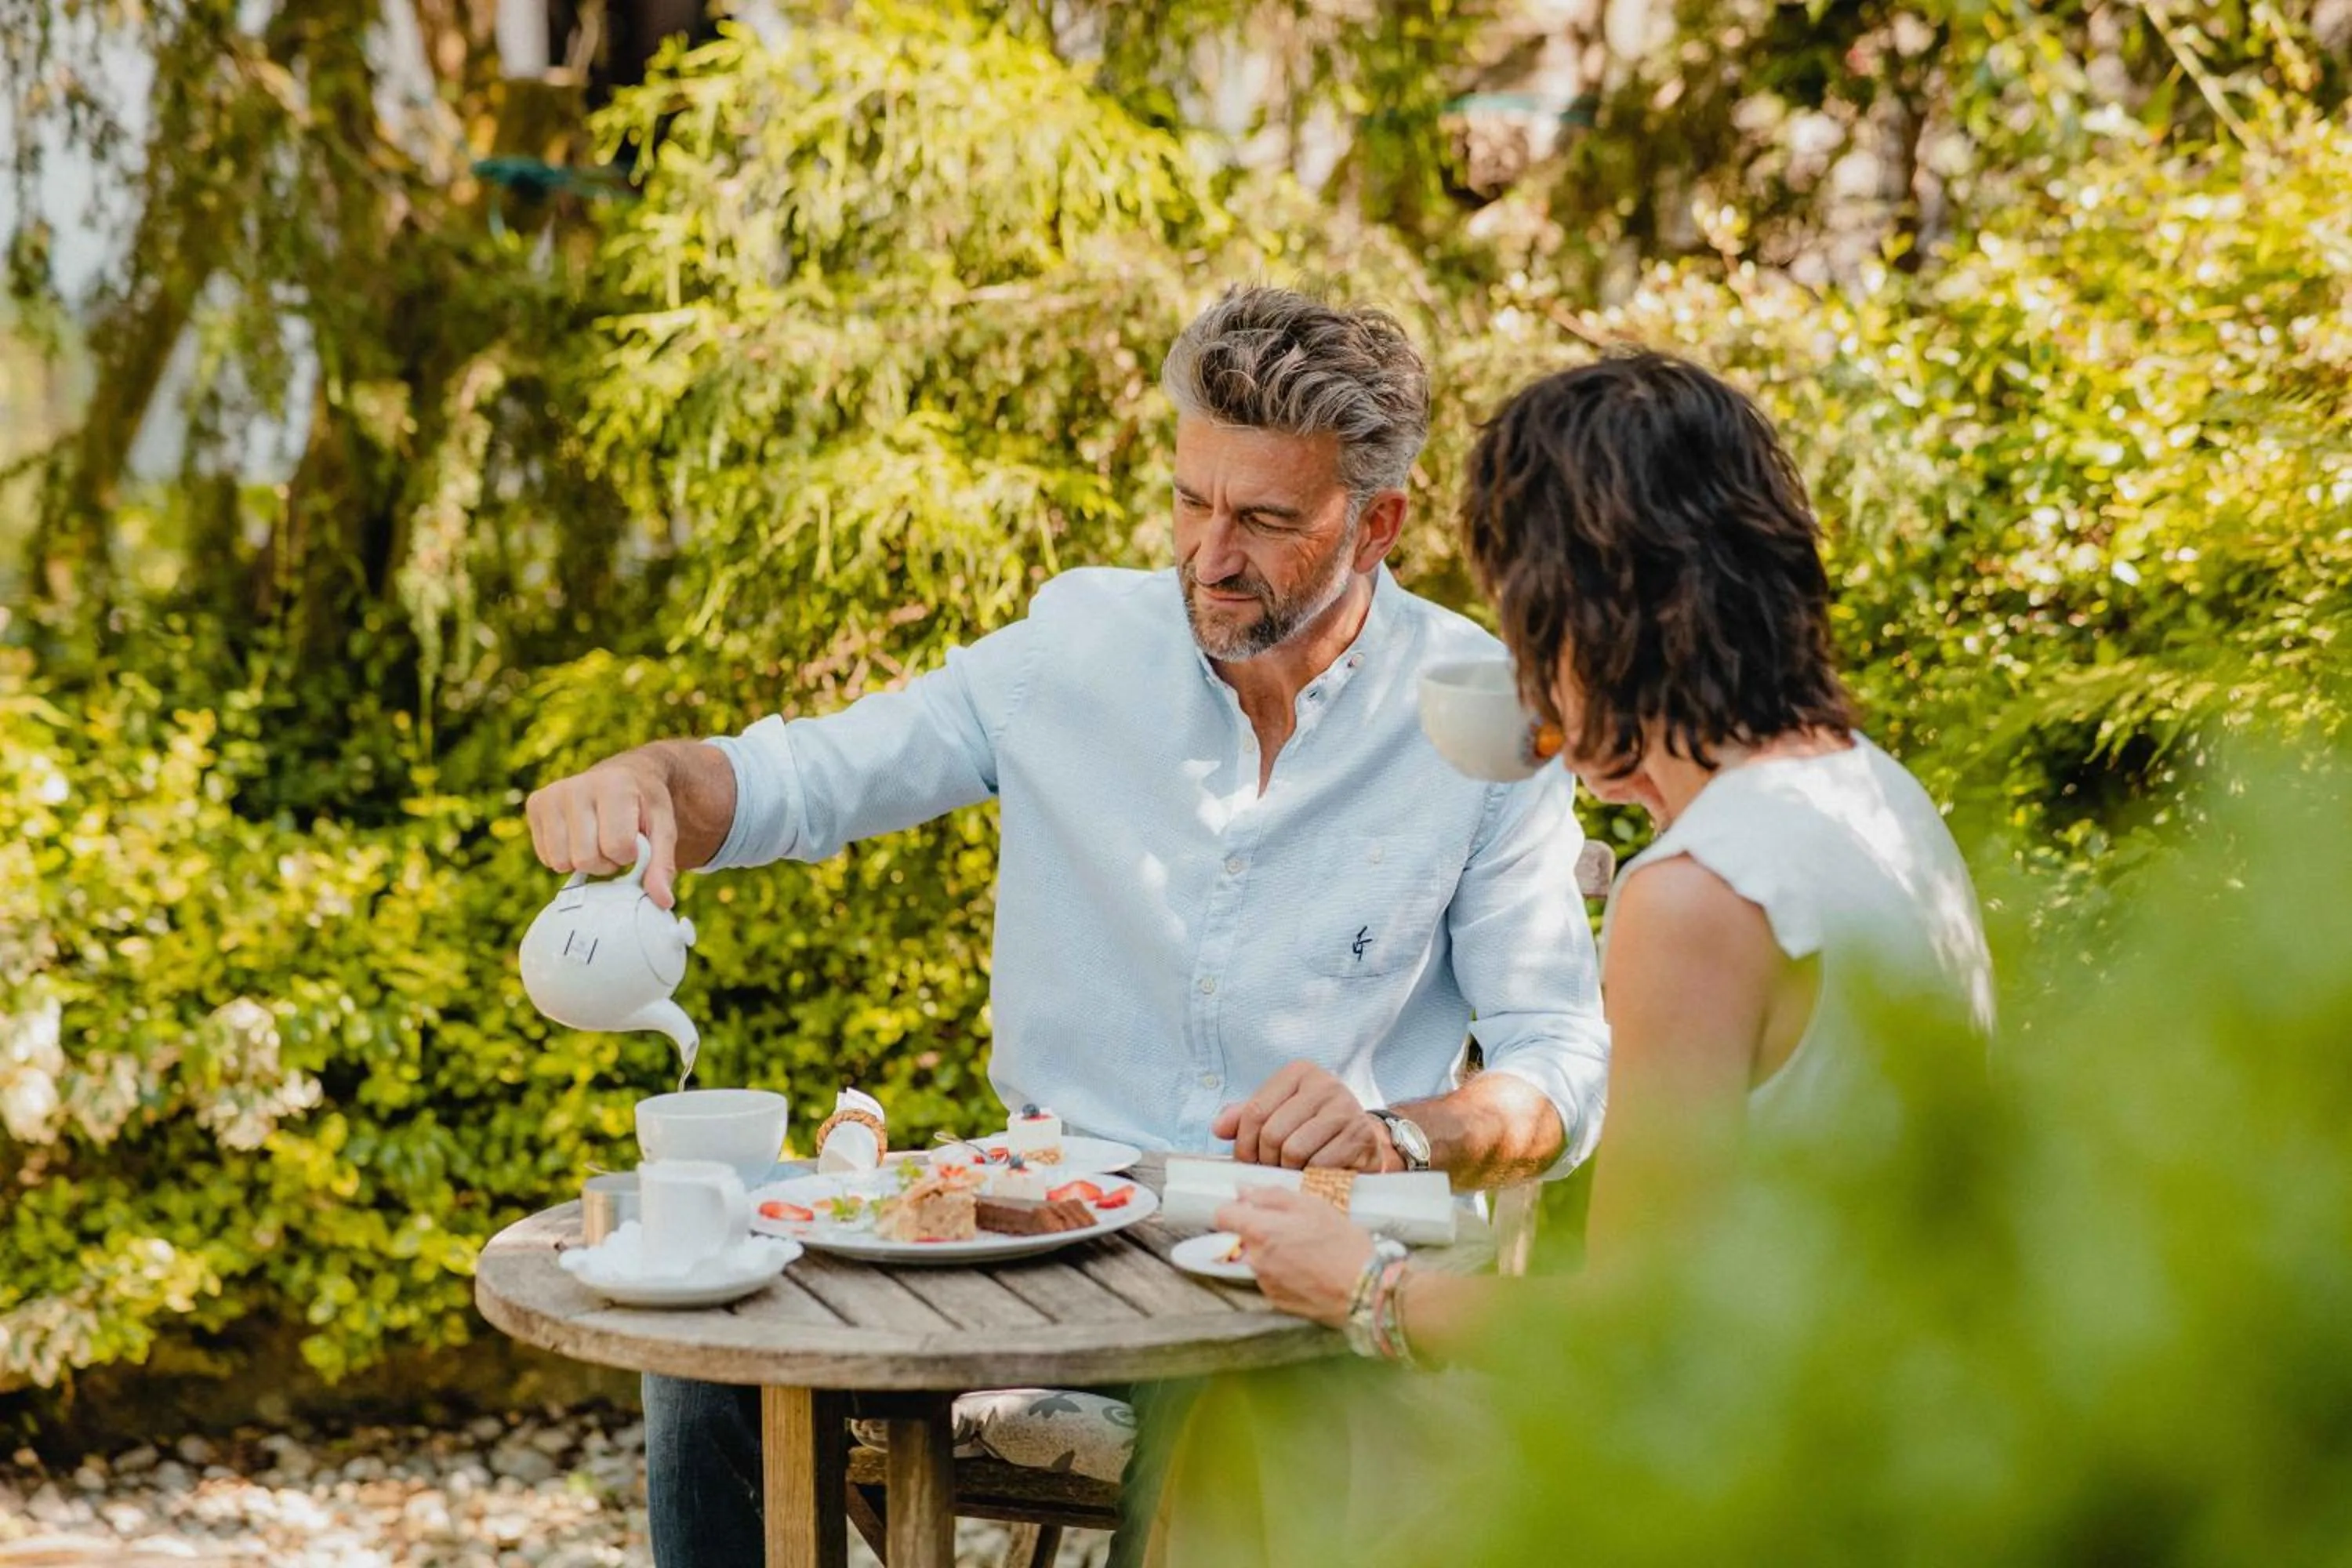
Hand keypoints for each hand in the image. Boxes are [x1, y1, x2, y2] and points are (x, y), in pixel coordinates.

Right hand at [524, 751, 681, 907]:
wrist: (624, 775)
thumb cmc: (645, 804)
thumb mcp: (663, 829)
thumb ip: (662, 864)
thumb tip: (663, 902)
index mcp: (614, 785)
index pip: (616, 847)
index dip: (628, 855)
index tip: (634, 841)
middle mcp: (577, 785)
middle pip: (585, 858)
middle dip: (605, 862)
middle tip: (615, 844)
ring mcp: (552, 794)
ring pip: (561, 861)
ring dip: (583, 862)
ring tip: (596, 840)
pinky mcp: (535, 803)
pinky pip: (546, 856)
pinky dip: (565, 856)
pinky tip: (578, 837)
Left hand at [1212, 1062, 1392, 1170]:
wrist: (1362, 1139)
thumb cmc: (1312, 1126)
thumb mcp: (1278, 1113)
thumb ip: (1245, 1117)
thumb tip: (1218, 1128)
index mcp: (1299, 1072)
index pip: (1255, 1110)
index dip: (1243, 1142)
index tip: (1246, 1158)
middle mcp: (1325, 1084)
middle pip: (1272, 1133)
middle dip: (1265, 1159)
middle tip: (1270, 1167)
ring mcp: (1346, 1109)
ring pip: (1293, 1150)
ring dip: (1287, 1169)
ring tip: (1291, 1169)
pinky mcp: (1360, 1136)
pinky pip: (1318, 1165)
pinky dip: (1309, 1176)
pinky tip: (1312, 1173)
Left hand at [1216, 1187, 1375, 1326]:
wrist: (1364, 1290)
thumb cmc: (1343, 1244)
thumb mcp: (1312, 1206)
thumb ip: (1271, 1195)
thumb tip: (1243, 1190)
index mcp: (1261, 1231)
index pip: (1223, 1216)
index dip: (1234, 1208)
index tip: (1249, 1207)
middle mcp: (1256, 1260)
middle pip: (1244, 1238)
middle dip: (1262, 1230)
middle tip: (1295, 1228)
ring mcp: (1265, 1283)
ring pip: (1259, 1259)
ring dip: (1275, 1252)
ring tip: (1309, 1250)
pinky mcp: (1277, 1301)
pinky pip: (1272, 1279)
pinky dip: (1285, 1272)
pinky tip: (1310, 1269)